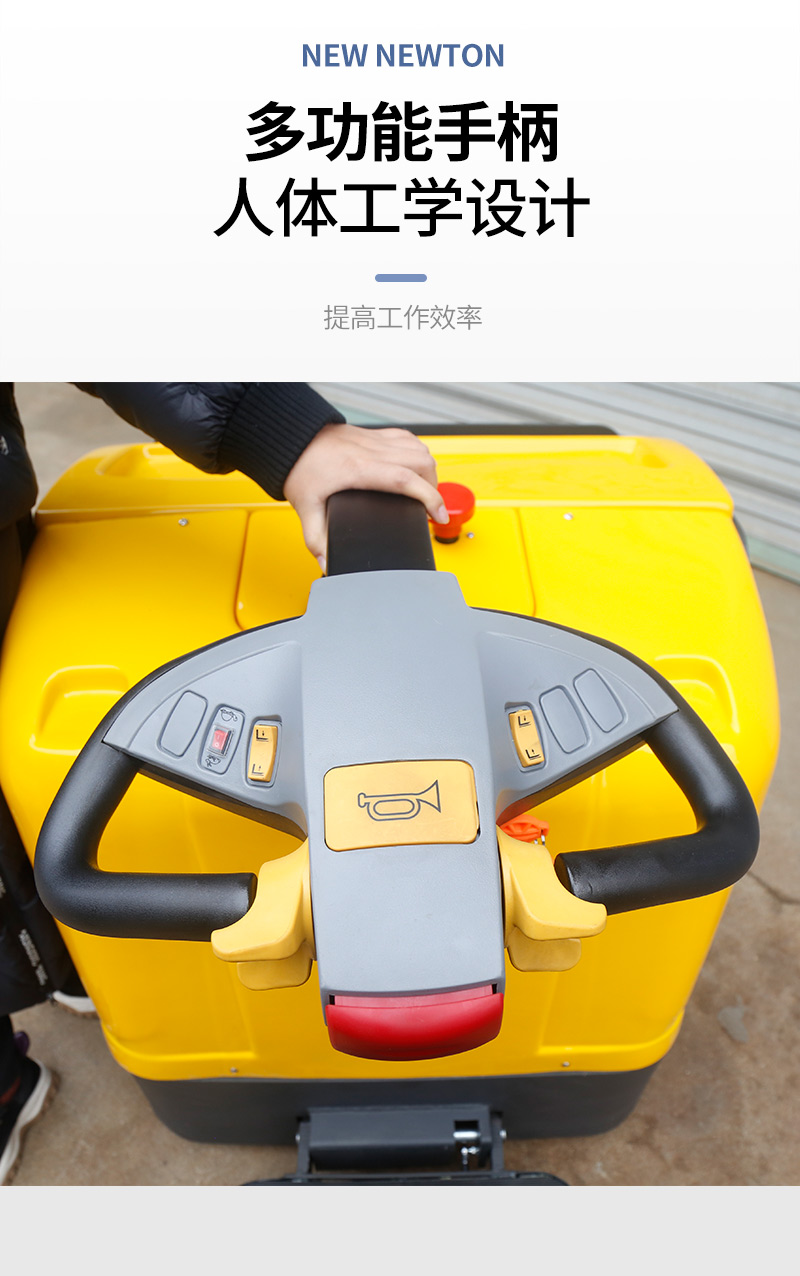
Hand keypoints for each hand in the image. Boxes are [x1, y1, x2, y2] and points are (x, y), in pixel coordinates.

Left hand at [284, 423, 447, 570]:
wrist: (291, 438)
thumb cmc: (299, 466)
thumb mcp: (306, 507)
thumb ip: (317, 539)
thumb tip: (327, 563)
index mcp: (359, 470)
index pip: (406, 481)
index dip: (430, 498)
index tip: (439, 516)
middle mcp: (371, 452)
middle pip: (421, 463)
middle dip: (434, 487)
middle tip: (432, 507)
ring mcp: (374, 441)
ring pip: (419, 448)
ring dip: (429, 469)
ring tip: (426, 489)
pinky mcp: (373, 435)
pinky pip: (407, 438)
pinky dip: (418, 451)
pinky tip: (414, 465)